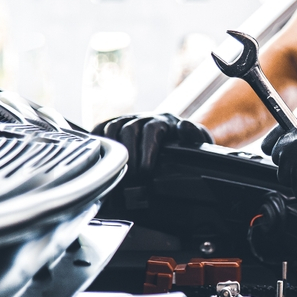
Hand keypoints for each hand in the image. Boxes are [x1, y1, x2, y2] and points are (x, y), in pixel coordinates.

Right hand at [92, 113, 212, 179]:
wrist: (177, 144)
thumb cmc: (186, 147)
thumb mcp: (198, 143)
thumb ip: (195, 135)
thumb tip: (185, 127)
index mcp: (165, 121)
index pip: (152, 130)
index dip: (146, 150)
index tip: (145, 171)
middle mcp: (144, 118)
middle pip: (130, 130)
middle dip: (129, 155)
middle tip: (130, 178)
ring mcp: (128, 120)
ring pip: (114, 128)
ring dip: (113, 149)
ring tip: (115, 172)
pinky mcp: (114, 126)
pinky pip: (101, 128)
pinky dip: (98, 140)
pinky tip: (100, 158)